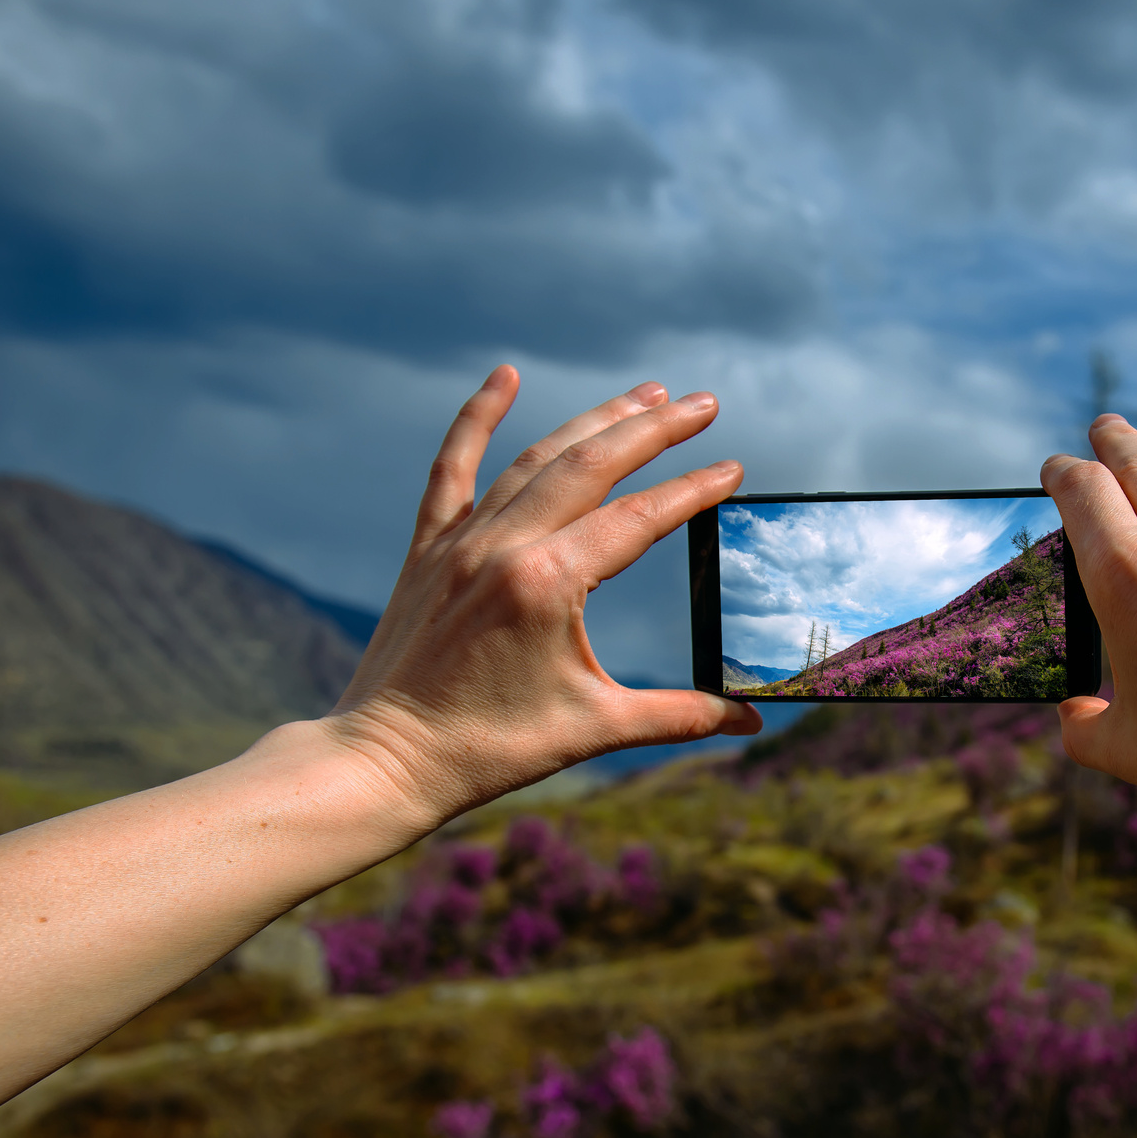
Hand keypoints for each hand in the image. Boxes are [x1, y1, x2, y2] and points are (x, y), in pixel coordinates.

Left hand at [321, 366, 758, 829]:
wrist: (384, 761)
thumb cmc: (488, 750)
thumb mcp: (594, 729)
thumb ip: (679, 716)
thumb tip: (751, 724)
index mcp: (547, 584)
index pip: (638, 519)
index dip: (691, 492)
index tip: (732, 470)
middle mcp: (503, 546)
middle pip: (591, 465)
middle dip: (653, 429)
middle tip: (702, 404)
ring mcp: (460, 542)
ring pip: (536, 458)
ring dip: (594, 421)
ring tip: (644, 394)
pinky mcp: (427, 550)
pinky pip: (453, 467)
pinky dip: (478, 418)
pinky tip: (504, 376)